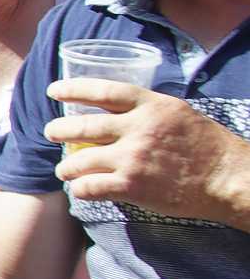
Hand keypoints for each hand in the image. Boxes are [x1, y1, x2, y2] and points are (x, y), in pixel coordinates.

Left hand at [49, 80, 249, 222]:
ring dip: (66, 166)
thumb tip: (118, 108)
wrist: (228, 178)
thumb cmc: (207, 146)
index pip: (103, 90)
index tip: (54, 90)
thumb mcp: (178, 113)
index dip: (73, 89)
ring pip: (79, 161)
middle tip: (51, 133)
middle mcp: (137, 129)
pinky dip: (80, 189)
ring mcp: (132, 158)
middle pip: (81, 127)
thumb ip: (147, 110)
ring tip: (64, 170)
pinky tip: (82, 189)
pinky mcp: (132, 186)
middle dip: (58, 130)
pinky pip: (90, 187)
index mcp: (151, 105)